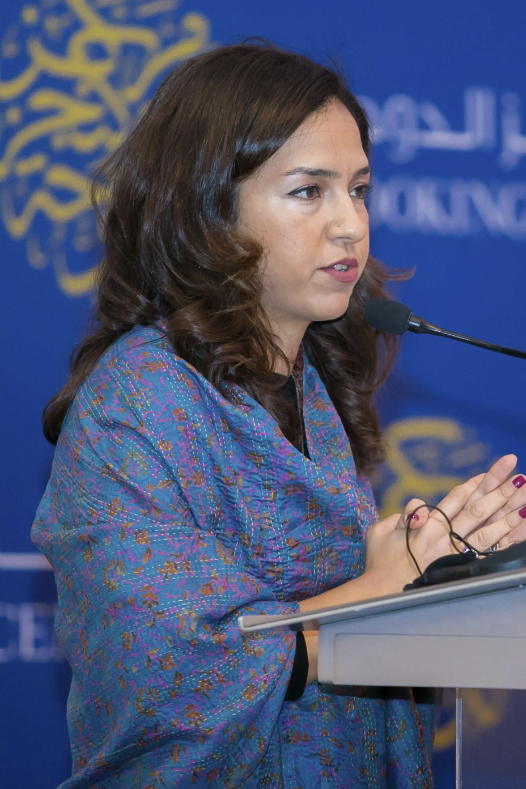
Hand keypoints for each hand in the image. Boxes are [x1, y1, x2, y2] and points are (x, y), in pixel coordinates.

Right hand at [366, 454, 525, 589]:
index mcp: (426, 523)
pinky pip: (489, 555)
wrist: (383, 591)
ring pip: (488, 530)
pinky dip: (505, 543)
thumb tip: (416, 512)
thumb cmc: (379, 561)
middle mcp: (444, 535)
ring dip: (509, 514)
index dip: (476, 483)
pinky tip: (519, 530)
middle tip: (519, 474)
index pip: (457, 497)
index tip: (494, 472)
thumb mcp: (380, 530)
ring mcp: (454, 554)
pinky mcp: (459, 571)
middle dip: (499, 489)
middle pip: (478, 508)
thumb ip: (401, 515)